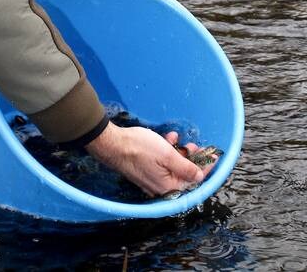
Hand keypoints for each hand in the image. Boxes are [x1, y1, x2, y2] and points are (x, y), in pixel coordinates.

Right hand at [86, 124, 217, 196]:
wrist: (112, 144)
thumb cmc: (139, 148)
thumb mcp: (166, 155)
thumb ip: (185, 168)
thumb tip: (200, 177)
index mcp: (169, 187)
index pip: (194, 181)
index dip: (206, 168)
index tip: (214, 156)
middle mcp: (161, 188)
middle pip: (184, 175)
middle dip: (191, 159)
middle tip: (195, 145)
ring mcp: (152, 180)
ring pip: (173, 168)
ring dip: (179, 153)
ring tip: (178, 139)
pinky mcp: (145, 171)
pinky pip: (162, 165)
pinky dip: (166, 153)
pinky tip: (166, 139)